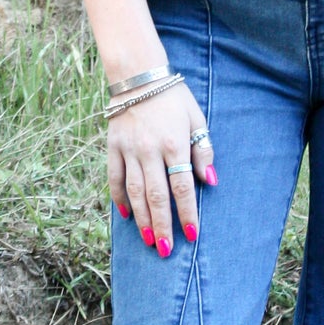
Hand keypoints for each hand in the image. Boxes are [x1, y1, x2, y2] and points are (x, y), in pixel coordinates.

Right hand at [108, 84, 215, 255]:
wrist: (137, 75)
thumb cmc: (173, 98)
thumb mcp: (196, 118)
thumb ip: (202, 150)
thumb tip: (210, 181)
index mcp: (174, 144)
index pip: (182, 187)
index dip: (187, 212)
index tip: (192, 234)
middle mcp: (150, 150)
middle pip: (156, 196)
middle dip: (162, 225)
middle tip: (167, 249)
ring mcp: (128, 150)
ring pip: (135, 192)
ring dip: (142, 219)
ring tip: (149, 241)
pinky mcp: (113, 147)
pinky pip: (114, 177)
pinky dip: (119, 197)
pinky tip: (126, 215)